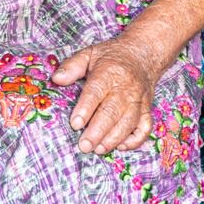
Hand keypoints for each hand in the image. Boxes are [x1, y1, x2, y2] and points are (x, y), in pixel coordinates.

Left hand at [53, 37, 162, 154]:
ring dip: (114, 138)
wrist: (144, 53)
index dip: (85, 109)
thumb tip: (56, 79)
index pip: (96, 92)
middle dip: (98, 131)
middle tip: (84, 146)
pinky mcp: (147, 109)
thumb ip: (72, 66)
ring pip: (129, 122)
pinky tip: (120, 146)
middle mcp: (125, 87)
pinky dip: (135, 140)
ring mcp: (138, 100)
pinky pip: (145, 127)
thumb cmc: (112, 56)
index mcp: (109, 72)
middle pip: (112, 112)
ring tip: (98, 149)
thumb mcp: (90, 53)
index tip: (75, 124)